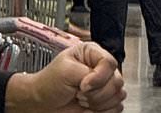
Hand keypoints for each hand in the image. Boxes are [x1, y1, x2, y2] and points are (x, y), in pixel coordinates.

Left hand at [5, 42, 125, 112]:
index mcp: (93, 54)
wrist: (41, 103)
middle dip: (96, 93)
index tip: (83, 85)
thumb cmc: (49, 83)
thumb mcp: (66, 69)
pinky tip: (88, 108)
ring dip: (98, 103)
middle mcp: (101, 69)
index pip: (110, 63)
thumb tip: (98, 81)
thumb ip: (87, 71)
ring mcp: (105, 86)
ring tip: (81, 99)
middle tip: (79, 93)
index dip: (98, 77)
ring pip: (118, 96)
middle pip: (117, 81)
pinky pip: (115, 109)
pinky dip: (101, 112)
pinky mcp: (105, 102)